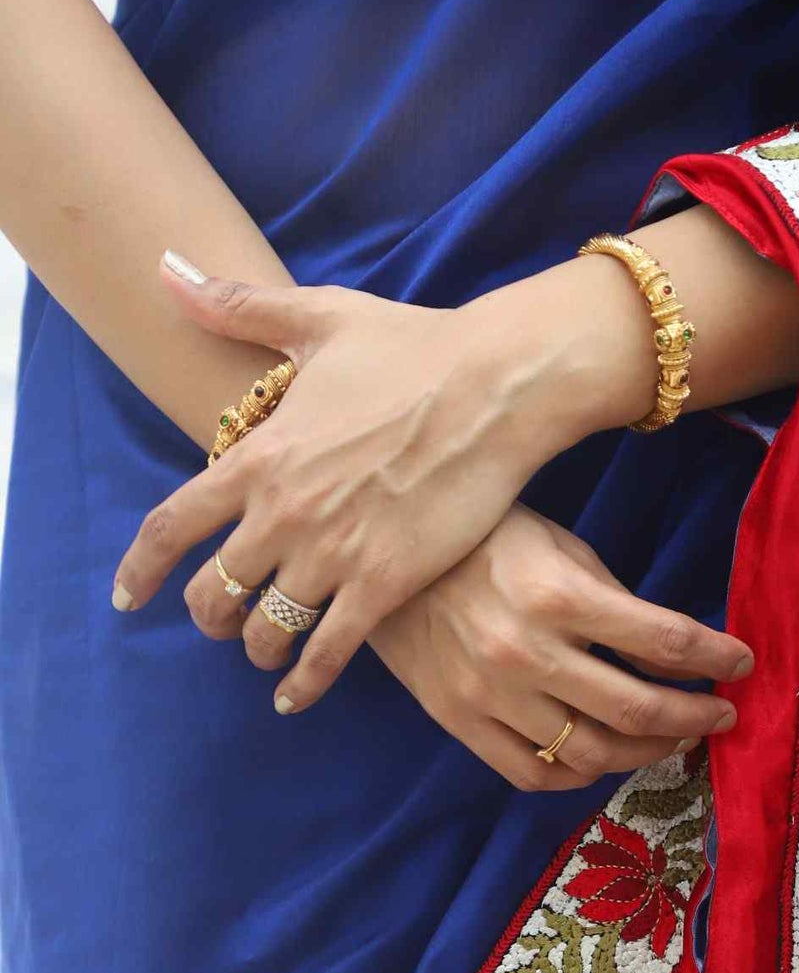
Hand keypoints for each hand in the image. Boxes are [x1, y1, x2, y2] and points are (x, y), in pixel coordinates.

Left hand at [110, 249, 657, 708]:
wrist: (495, 388)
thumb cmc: (414, 348)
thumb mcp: (318, 319)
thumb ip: (239, 308)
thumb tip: (171, 273)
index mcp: (259, 456)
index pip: (173, 525)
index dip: (142, 568)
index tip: (128, 595)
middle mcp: (284, 513)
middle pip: (213, 591)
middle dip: (207, 616)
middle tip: (217, 623)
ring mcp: (334, 553)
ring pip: (267, 630)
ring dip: (257, 650)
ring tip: (264, 655)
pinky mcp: (386, 583)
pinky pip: (329, 652)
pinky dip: (306, 683)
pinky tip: (295, 698)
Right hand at [362, 505, 747, 789]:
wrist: (376, 558)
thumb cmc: (479, 540)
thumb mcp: (557, 545)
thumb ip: (612, 601)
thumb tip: (670, 653)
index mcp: (558, 595)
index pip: (666, 641)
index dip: (717, 658)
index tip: (742, 664)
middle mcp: (527, 653)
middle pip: (637, 710)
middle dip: (694, 717)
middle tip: (721, 714)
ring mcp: (491, 696)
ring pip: (592, 754)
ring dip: (646, 753)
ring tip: (671, 740)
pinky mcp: (462, 723)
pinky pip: (535, 773)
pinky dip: (581, 775)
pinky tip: (603, 758)